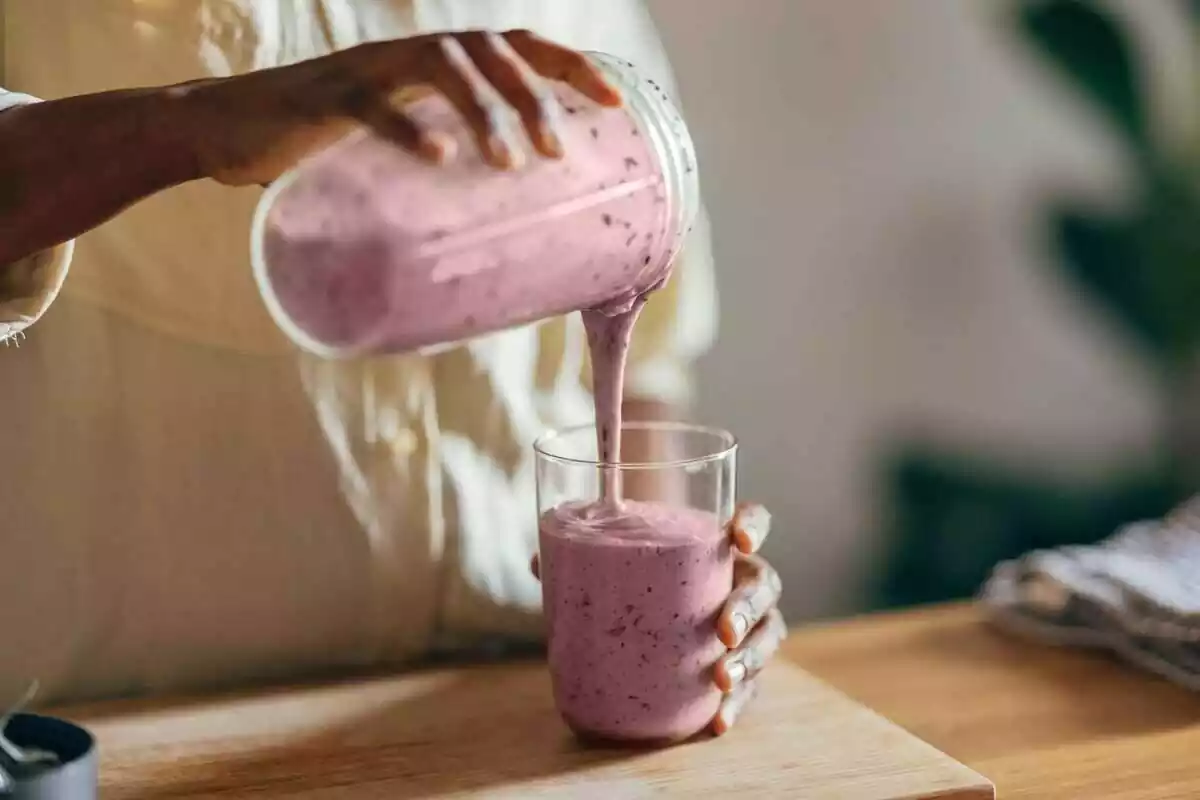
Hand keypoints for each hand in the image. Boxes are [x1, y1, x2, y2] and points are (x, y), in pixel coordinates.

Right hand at [174, 29, 621, 185]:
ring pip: (442, 65)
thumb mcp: (398, 148)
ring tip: (511, 165)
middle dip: (535, 97)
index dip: (570, 66)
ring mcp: (366, 69)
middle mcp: (408, 53)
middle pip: (490, 49)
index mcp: (433, 63)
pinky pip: (373, 103)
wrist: (226, 130)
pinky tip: (441, 157)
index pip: (516, 46)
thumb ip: (444, 162)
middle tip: (557, 155)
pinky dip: (410, 126)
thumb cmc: (323, 147)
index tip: (615, 103)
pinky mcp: (326, 98)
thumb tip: (505, 222)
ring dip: (486, 112)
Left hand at [531, 502, 784, 736]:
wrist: (648, 616)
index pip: (753, 520)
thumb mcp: (610, 563)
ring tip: (723, 678)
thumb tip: (537, 562)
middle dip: (749, 607)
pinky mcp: (741, 666)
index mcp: (715, 545)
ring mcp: (747, 624)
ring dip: (751, 657)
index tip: (738, 539)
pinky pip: (752, 686)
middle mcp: (740, 580)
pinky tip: (718, 722)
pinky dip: (738, 705)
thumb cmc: (636, 578)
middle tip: (724, 630)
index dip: (753, 524)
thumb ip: (580, 557)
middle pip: (765, 584)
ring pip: (769, 635)